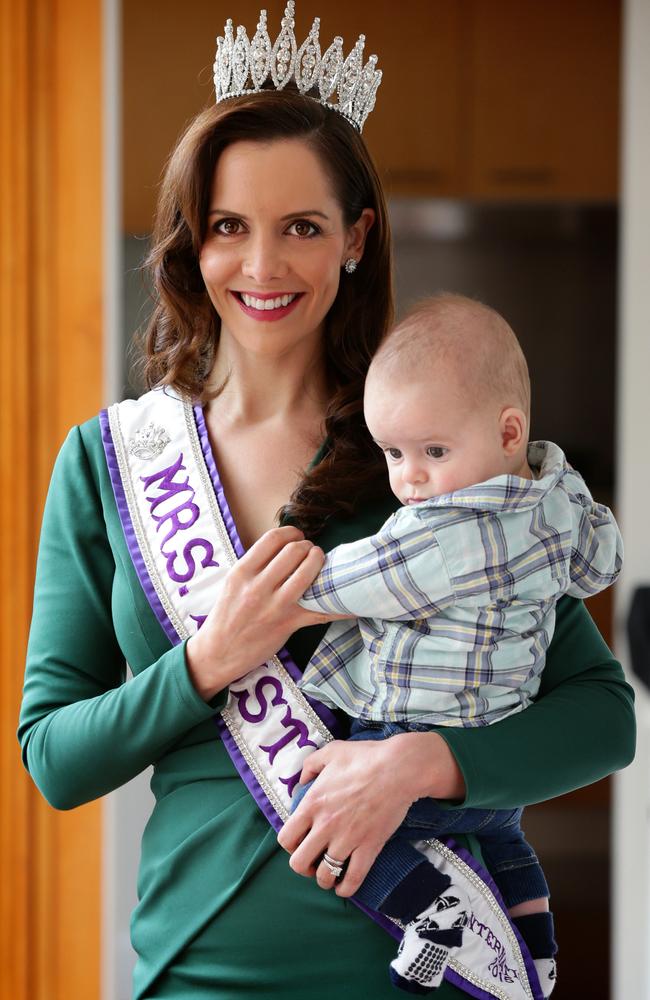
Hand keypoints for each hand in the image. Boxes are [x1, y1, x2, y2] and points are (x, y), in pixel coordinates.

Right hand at [186, 526, 324, 699]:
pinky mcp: (288, 623)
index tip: (298, 537)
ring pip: (307, 573)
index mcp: (242, 572)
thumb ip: (256, 566)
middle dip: (308, 547)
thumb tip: (284, 547)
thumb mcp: (233, 584)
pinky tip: (351, 601)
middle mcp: (258, 587)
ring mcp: (274, 606)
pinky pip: (320, 611)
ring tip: (320, 564)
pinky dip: (339, 606)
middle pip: (294, 552)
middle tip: (311, 552)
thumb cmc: (226, 616)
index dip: (292, 533)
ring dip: (319, 563)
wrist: (217, 653)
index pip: (273, 539)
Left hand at [277, 731, 464, 896]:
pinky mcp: (369, 848)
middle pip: (299, 864)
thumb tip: (302, 781)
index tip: (299, 843)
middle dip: (303, 867)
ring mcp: (347, 839)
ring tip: (329, 873)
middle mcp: (325, 825)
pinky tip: (344, 887)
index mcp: (312, 803)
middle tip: (313, 861)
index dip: (289, 845)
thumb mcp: (331, 752)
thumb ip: (311, 766)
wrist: (399, 768)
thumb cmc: (364, 757)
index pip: (285, 838)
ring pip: (325, 876)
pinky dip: (345, 889)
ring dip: (324, 879)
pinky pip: (353, 880)